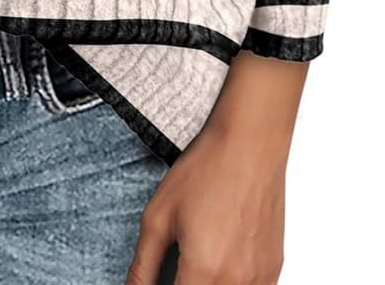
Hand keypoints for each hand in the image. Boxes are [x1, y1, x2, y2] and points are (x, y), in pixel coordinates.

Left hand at [126, 51, 308, 284]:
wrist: (249, 144)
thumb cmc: (206, 171)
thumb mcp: (158, 217)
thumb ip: (143, 266)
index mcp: (203, 272)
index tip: (161, 281)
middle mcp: (236, 282)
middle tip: (178, 270)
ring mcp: (260, 278)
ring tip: (199, 262)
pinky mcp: (273, 269)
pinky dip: (232, 284)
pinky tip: (220, 265)